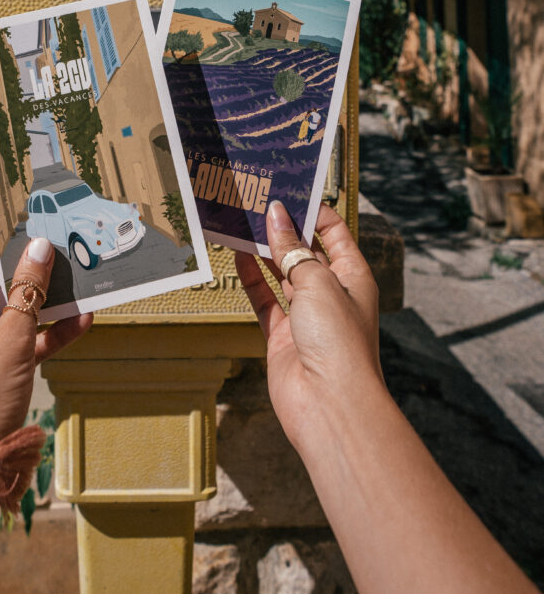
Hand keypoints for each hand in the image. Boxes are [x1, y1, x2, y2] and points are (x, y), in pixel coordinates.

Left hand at [0, 225, 92, 461]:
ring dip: (50, 299)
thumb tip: (41, 247)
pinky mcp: (0, 366)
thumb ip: (30, 291)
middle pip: (0, 278)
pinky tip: (84, 321)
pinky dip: (52, 332)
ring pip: (19, 308)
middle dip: (34, 264)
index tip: (28, 212)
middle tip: (67, 240)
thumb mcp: (11, 337)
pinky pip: (28, 339)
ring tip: (84, 277)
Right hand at [235, 201, 381, 452]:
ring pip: (281, 274)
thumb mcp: (318, 282)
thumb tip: (276, 216)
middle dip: (285, 228)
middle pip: (306, 252)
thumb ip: (293, 249)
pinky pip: (264, 300)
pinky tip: (238, 256)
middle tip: (258, 201)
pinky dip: (251, 279)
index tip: (288, 189)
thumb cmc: (339, 342)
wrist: (329, 403)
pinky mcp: (282, 336)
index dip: (313, 211)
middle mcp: (332, 295)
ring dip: (264, 251)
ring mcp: (306, 316)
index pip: (335, 234)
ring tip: (242, 222)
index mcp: (354, 278)